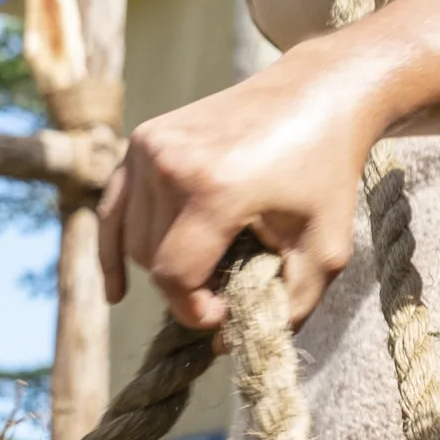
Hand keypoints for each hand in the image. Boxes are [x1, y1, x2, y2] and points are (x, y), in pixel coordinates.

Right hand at [100, 35, 383, 328]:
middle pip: (151, 259)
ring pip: (133, 238)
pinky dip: (114, 249)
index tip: (227, 316)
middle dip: (185, 287)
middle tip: (227, 287)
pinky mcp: (142, 139)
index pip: (175, 275)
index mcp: (216, 188)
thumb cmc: (327, 171)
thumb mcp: (327, 248)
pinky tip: (117, 291)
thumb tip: (231, 344)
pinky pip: (113, 208)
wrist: (317, 94)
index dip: (196, 310)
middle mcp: (172, 163)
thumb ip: (288, 306)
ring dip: (163, 264)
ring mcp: (150, 146)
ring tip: (213, 263)